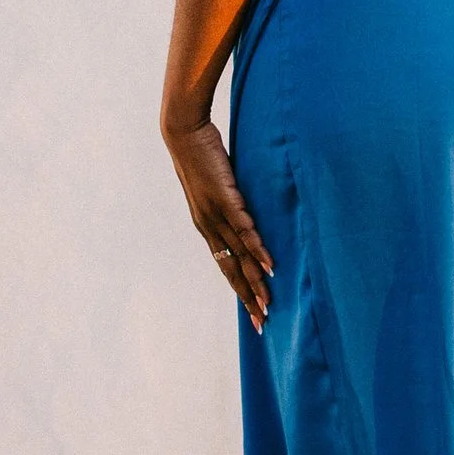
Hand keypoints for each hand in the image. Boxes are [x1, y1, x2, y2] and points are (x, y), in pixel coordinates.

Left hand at [166, 121, 274, 330]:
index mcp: (206, 226)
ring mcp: (216, 215)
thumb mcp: (217, 186)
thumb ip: (231, 203)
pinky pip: (244, 230)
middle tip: (262, 322)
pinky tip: (269, 266)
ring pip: (239, 256)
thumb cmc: (201, 156)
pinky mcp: (225, 199)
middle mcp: (209, 227)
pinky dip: (257, 250)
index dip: (239, 290)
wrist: (184, 132)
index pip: (226, 265)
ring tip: (268, 302)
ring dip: (255, 281)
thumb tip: (247, 212)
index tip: (253, 313)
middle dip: (247, 297)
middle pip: (232, 270)